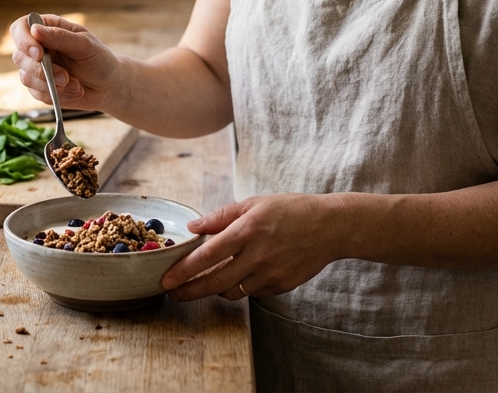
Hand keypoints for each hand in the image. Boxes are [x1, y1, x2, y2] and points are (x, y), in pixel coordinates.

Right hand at [8, 13, 123, 111]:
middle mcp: (37, 47)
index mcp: (47, 29)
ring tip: (76, 85)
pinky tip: (73, 92)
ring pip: (26, 78)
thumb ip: (60, 37)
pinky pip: (36, 93)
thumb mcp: (85, 45)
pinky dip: (56, 95)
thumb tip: (35, 29)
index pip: (20, 28)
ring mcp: (35, 68)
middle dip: (42, 71)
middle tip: (66, 77)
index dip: (24, 41)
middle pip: (19, 56)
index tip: (38, 54)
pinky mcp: (39, 88)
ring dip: (52, 85)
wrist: (108, 86)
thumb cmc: (99, 59)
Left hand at [161, 194, 345, 301]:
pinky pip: (251, 292)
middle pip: (215, 282)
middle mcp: (258, 255)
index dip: (184, 270)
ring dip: (215, 289)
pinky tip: (240, 275)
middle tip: (173, 294)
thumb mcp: (254, 204)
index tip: (167, 279)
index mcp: (248, 230)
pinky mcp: (281, 286)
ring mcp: (270, 274)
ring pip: (232, 291)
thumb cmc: (291, 211)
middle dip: (189, 291)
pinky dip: (241, 286)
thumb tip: (193, 227)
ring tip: (204, 283)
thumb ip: (221, 217)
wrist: (330, 227)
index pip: (208, 255)